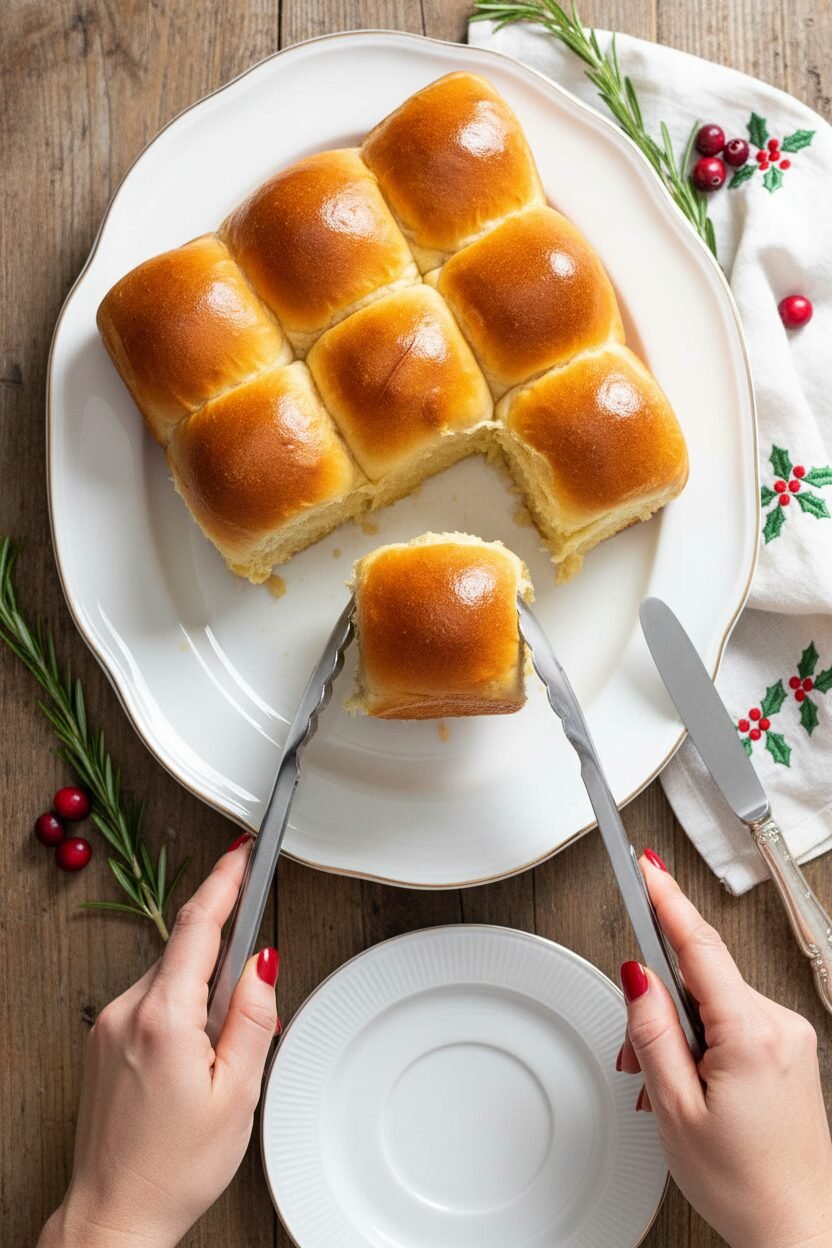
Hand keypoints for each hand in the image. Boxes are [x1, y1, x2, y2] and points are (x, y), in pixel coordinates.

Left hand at [39, 835, 278, 1247]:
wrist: (112, 1218)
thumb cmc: (174, 1169)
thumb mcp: (237, 1094)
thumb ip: (253, 1016)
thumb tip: (263, 961)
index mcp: (163, 1017)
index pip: (199, 923)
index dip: (225, 878)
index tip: (244, 849)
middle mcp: (127, 1011)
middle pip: (186, 950)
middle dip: (224, 960)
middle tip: (246, 1013)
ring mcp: (108, 1025)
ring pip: (169, 978)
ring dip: (200, 995)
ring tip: (215, 1061)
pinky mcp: (102, 1041)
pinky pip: (150, 1001)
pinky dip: (179, 1011)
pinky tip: (190, 1062)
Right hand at [618, 851, 831, 1247]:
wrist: (797, 1231)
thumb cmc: (744, 1185)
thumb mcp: (674, 1109)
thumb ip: (652, 1032)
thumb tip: (637, 974)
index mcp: (751, 1034)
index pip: (699, 945)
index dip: (666, 898)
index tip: (647, 862)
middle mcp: (779, 1025)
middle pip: (699, 977)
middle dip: (657, 1005)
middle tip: (635, 1057)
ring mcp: (789, 1037)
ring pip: (713, 1001)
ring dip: (678, 1031)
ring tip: (665, 1087)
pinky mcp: (790, 1050)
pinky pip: (733, 1021)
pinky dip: (702, 1041)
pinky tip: (691, 1082)